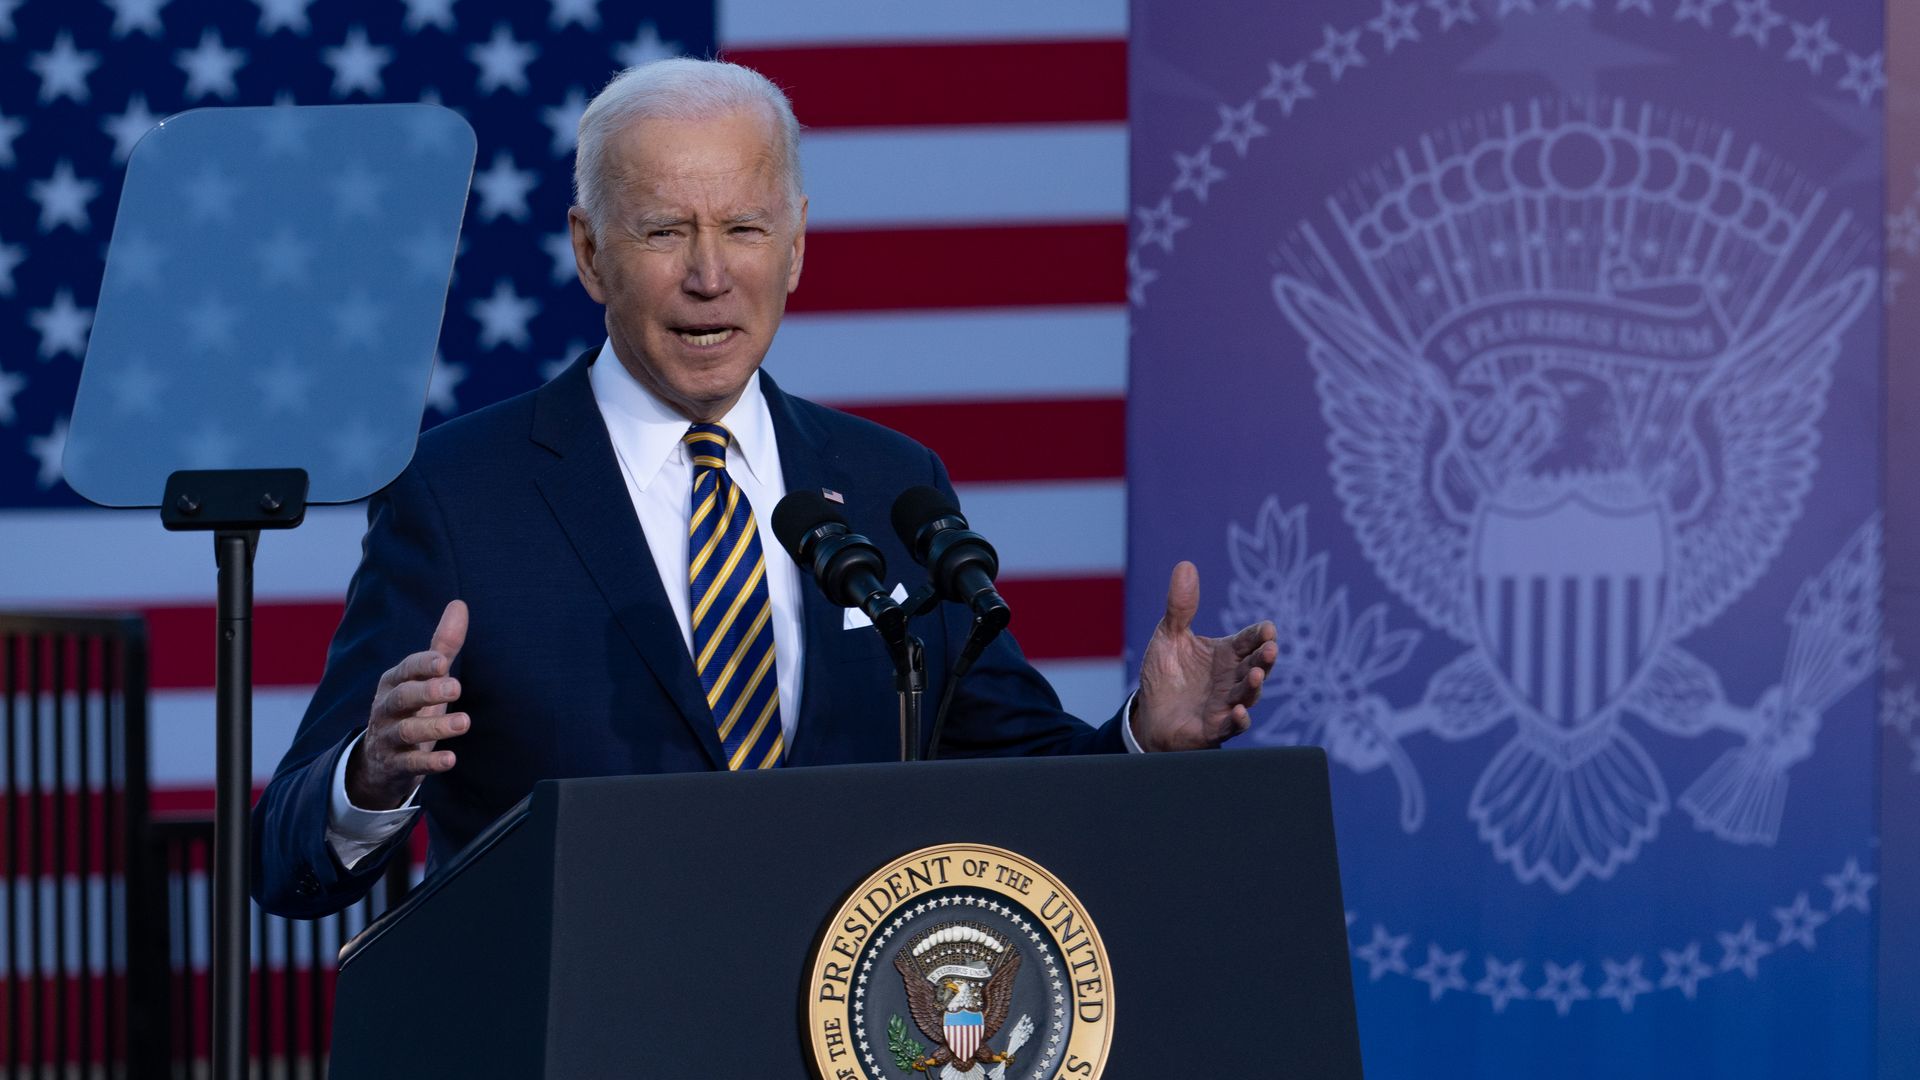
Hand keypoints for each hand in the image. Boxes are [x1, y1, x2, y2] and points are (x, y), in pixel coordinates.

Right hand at [346, 600, 468, 810]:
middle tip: (456, 688)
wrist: (378, 762)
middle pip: (402, 697)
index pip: (405, 669)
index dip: (422, 665)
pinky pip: (410, 764)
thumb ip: (442, 646)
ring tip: (464, 722)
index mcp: (393, 682)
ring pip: (407, 731)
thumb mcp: (424, 679)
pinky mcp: (394, 765)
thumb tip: (459, 605)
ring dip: (435, 726)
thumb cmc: (410, 710)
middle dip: (427, 691)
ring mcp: (388, 738)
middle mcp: (386, 708)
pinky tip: (450, 760)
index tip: (442, 662)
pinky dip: (429, 762)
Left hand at [1131, 562, 1276, 752]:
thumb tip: (1185, 565)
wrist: (1149, 715)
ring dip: (1254, 686)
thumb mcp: (1169, 636)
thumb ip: (1180, 606)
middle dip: (1265, 658)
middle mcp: (1232, 678)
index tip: (1268, 628)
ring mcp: (1226, 704)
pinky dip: (1238, 720)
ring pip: (1247, 695)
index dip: (1259, 635)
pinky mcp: (1215, 728)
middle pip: (1255, 666)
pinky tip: (1239, 712)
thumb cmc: (1166, 675)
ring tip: (1255, 674)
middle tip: (1271, 648)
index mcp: (1226, 654)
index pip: (1248, 641)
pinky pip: (1231, 726)